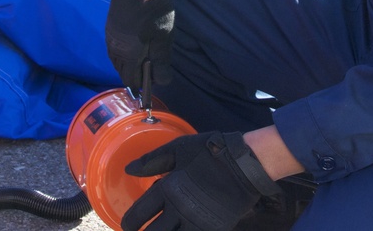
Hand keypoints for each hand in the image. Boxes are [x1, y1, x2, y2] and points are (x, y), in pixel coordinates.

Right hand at [103, 0, 173, 90]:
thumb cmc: (153, 9)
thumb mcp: (163, 35)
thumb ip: (162, 60)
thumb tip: (162, 82)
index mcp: (129, 55)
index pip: (131, 81)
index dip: (143, 85)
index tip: (154, 79)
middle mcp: (115, 51)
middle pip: (123, 73)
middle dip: (136, 75)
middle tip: (151, 66)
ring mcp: (110, 40)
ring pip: (117, 63)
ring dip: (129, 65)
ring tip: (144, 56)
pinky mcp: (109, 31)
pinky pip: (114, 52)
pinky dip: (123, 55)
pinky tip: (134, 46)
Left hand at [122, 131, 280, 230]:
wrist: (245, 164)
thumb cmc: (210, 152)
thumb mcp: (178, 148)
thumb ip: (152, 161)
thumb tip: (128, 170)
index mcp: (169, 189)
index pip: (140, 213)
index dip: (129, 222)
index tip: (127, 225)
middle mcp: (180, 210)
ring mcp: (198, 223)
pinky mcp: (213, 229)